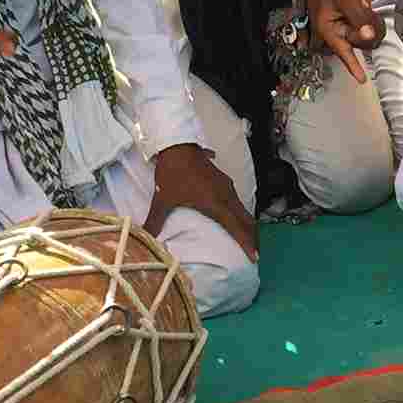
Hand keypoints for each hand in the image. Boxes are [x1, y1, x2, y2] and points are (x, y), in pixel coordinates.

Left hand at [145, 142, 258, 261]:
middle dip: (254, 238)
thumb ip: (155, 220)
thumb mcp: (162, 198)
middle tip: (257, 254)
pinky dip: (242, 215)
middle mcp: (226, 196)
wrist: (178, 145)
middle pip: (247, 220)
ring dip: (249, 226)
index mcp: (214, 203)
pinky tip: (237, 219)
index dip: (246, 243)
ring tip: (250, 240)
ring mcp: (227, 187)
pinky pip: (239, 202)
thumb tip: (145, 238)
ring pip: (244, 210)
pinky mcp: (225, 181)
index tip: (255, 257)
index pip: (236, 227)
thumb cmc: (172, 172)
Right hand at [311, 0, 382, 81]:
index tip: (362, 79)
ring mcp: (350, 28)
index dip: (352, 65)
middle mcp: (339, 32)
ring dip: (371, 27)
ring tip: (366, 10)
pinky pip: (371, 30)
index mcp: (328, 28)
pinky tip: (369, 11)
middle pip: (357, 43)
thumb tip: (368, 34)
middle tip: (364, 14)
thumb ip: (358, 18)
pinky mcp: (360, 24)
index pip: (341, 50)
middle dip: (364, 33)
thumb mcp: (347, 0)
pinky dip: (374, 22)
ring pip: (366, 38)